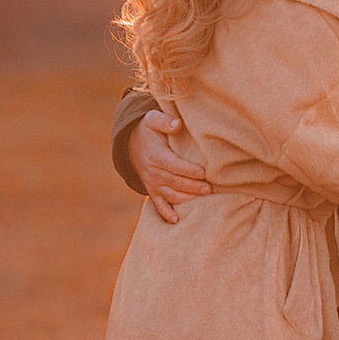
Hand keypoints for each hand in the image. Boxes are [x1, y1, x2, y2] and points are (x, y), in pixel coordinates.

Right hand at [133, 108, 208, 223]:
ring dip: (186, 199)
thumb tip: (177, 124)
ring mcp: (153, 183)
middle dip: (192, 186)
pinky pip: (158, 205)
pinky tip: (176, 220)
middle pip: (175, 182)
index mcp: (157, 156)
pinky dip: (166, 213)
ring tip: (202, 200)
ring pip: (171, 195)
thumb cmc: (147, 130)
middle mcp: (154, 172)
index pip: (174, 165)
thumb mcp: (152, 119)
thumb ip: (165, 121)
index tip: (202, 173)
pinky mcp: (152, 191)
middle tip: (209, 189)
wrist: (129, 143)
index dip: (187, 170)